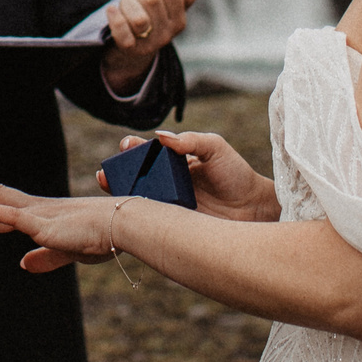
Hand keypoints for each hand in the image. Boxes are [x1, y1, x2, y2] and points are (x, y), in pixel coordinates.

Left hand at [0, 170, 128, 273]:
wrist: (125, 227)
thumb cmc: (104, 239)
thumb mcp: (70, 252)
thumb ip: (46, 258)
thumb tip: (23, 264)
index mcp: (39, 215)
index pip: (0, 206)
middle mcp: (34, 209)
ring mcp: (36, 214)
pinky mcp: (42, 224)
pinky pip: (9, 215)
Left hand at [99, 0, 197, 91]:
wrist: (130, 54)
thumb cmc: (146, 21)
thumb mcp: (165, 10)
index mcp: (178, 20)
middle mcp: (167, 34)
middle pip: (152, 0)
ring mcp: (150, 43)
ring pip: (139, 19)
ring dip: (127, 5)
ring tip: (123, 5)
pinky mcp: (131, 50)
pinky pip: (124, 35)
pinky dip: (116, 20)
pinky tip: (111, 11)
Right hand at [102, 130, 276, 221]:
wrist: (253, 208)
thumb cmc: (236, 174)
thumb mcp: (215, 147)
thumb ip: (190, 140)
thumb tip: (160, 136)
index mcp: (174, 161)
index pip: (146, 152)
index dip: (132, 148)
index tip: (127, 145)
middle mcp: (166, 182)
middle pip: (133, 175)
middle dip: (116, 171)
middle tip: (108, 171)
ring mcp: (168, 204)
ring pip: (135, 198)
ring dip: (118, 193)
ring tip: (109, 187)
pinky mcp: (172, 226)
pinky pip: (148, 221)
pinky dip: (134, 216)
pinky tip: (125, 211)